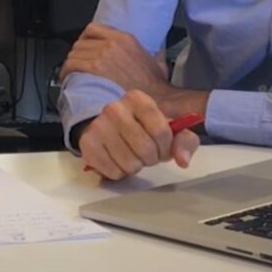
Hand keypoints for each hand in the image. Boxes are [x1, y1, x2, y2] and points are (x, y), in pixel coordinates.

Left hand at [61, 23, 168, 96]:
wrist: (157, 101)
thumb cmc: (155, 88)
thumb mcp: (157, 62)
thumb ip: (153, 52)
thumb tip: (155, 51)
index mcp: (124, 39)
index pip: (93, 29)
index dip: (85, 39)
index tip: (84, 48)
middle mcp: (111, 44)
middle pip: (81, 42)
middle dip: (78, 54)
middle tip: (78, 64)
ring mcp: (101, 56)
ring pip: (74, 53)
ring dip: (71, 63)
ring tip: (72, 73)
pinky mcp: (93, 69)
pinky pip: (71, 65)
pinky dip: (66, 72)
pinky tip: (68, 79)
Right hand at [78, 90, 199, 180]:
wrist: (107, 127)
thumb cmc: (143, 129)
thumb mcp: (169, 130)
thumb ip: (185, 142)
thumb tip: (182, 160)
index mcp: (137, 99)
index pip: (161, 131)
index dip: (166, 146)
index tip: (161, 146)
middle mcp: (114, 108)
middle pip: (146, 149)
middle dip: (151, 158)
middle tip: (146, 154)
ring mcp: (98, 125)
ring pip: (130, 164)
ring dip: (135, 166)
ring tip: (131, 156)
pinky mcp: (87, 144)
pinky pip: (113, 172)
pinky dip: (119, 173)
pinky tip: (117, 160)